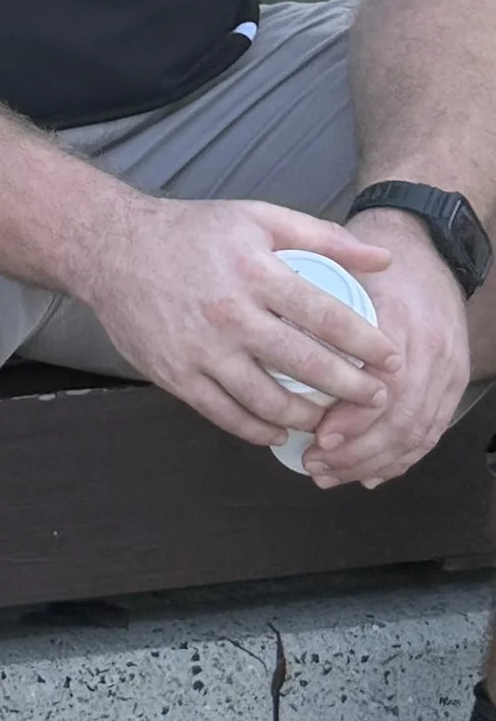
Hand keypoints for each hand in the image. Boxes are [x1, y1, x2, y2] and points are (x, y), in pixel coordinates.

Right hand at [78, 194, 398, 447]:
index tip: (392, 361)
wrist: (111, 248)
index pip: (326, 316)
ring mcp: (200, 348)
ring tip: (328, 418)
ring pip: (268, 401)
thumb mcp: (256, 218)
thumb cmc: (192, 232)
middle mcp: (228, 313)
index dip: (367, 344)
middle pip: (304, 365)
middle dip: (351, 389)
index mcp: (253, 270)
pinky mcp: (175, 374)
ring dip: (308, 417)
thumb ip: (322, 237)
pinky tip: (279, 429)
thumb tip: (383, 259)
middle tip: (376, 399)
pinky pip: (227, 415)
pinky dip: (259, 430)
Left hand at [304, 212, 472, 488]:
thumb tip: (267, 343)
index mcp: (400, 321)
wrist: (427, 245)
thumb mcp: (342, 270)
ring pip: (418, 432)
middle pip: (402, 418)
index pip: (384, 385)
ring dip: (374, 461)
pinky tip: (369, 474)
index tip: (318, 435)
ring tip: (330, 473)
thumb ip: (313, 304)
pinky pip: (432, 430)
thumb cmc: (373, 262)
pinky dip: (401, 458)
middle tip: (315, 463)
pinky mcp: (454, 380)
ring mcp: (448, 368)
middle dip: (358, 451)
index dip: (354, 418)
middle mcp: (430, 349)